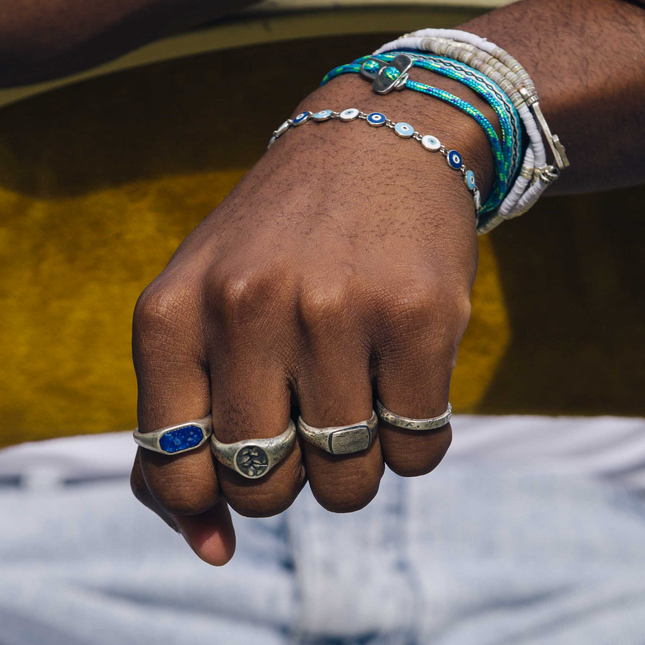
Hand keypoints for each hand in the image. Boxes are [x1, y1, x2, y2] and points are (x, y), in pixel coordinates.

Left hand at [130, 72, 494, 564]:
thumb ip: (188, 423)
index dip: (203, 502)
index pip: (172, 471)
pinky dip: (412, 441)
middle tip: (306, 418)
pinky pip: (417, 454)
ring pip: (346, 485)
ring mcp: (338, 311)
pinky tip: (404, 380)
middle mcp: (249, 308)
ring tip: (357, 394)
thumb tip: (211, 550)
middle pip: (264, 490)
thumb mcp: (204, 307)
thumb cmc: (282, 246)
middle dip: (288, 476)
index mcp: (172, 313)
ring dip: (353, 462)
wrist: (379, 143)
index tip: (239, 483)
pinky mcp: (423, 318)